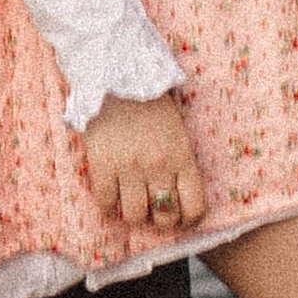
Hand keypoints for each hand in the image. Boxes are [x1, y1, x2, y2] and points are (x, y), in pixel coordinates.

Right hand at [80, 91, 205, 234]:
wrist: (118, 76)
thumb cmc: (151, 102)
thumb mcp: (178, 131)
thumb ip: (179, 162)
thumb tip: (176, 195)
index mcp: (182, 157)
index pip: (194, 206)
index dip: (188, 220)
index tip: (181, 217)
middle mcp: (159, 166)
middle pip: (165, 216)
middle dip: (160, 219)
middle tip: (153, 209)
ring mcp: (129, 167)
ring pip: (135, 215)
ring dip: (134, 214)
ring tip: (130, 202)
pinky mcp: (102, 164)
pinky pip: (106, 203)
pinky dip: (109, 206)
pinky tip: (111, 196)